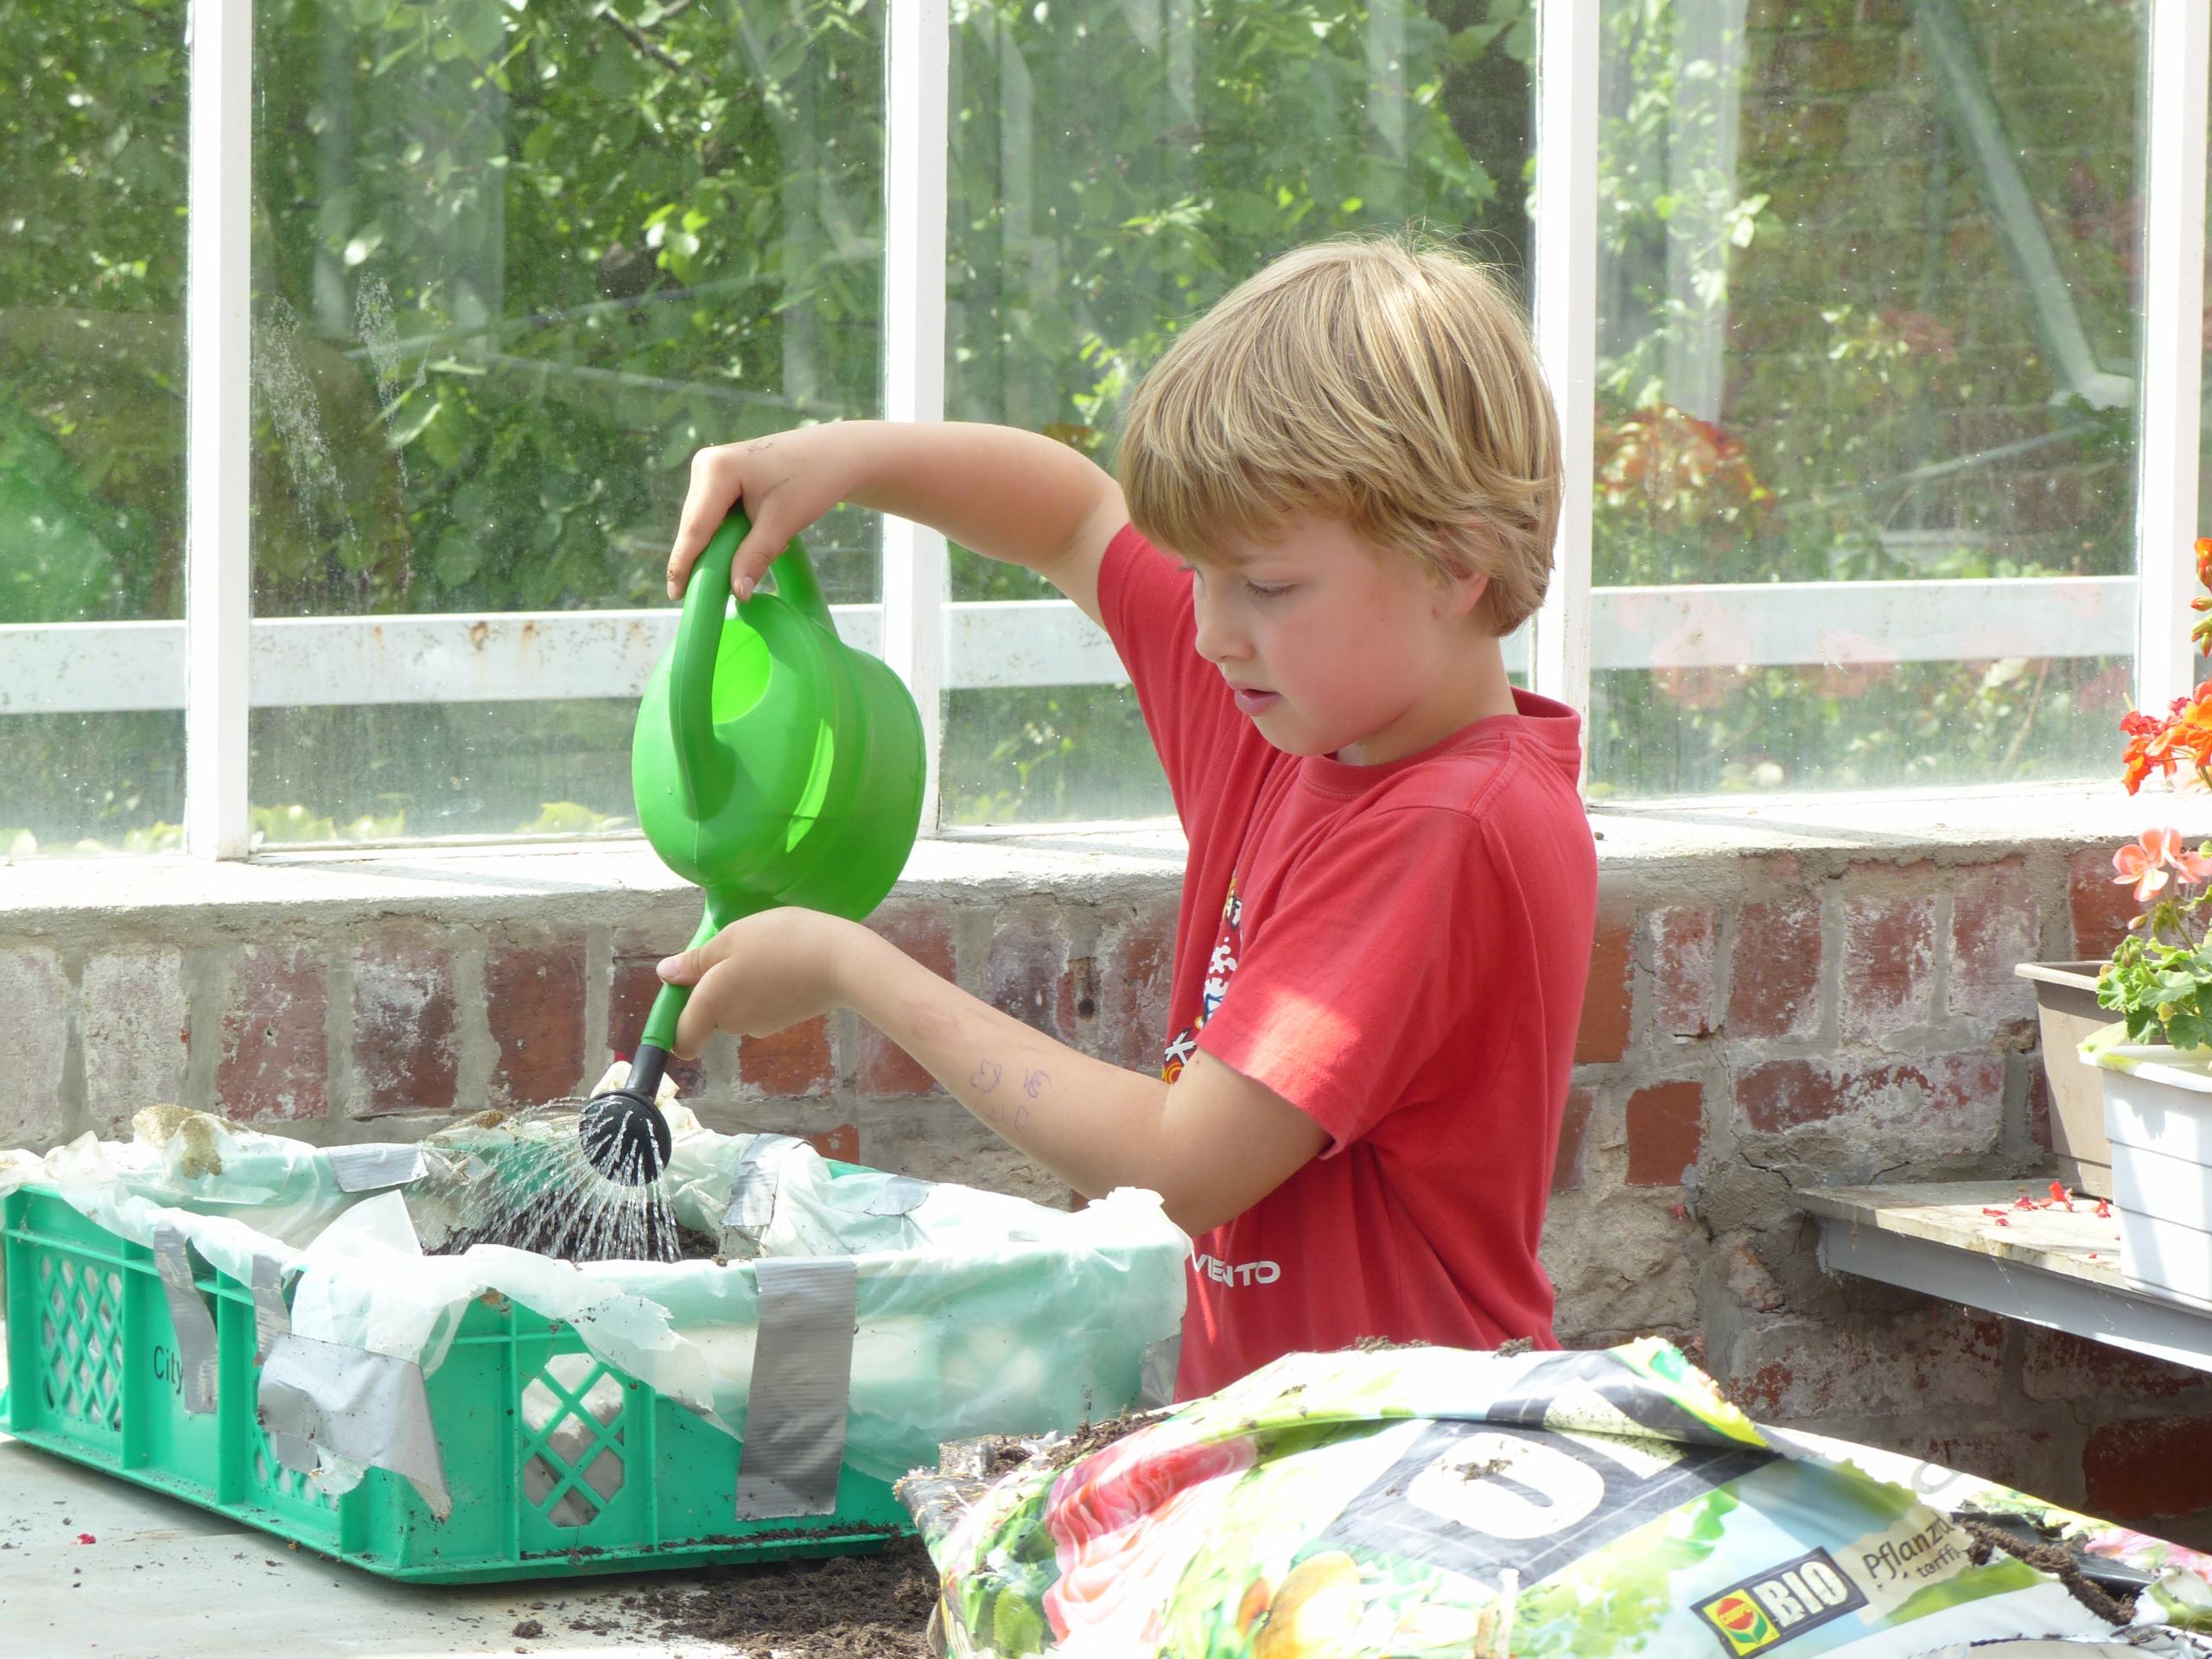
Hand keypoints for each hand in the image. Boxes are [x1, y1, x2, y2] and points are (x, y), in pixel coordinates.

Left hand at [656, 908, 860, 1058]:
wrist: (843, 962)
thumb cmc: (782, 942)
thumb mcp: (732, 938)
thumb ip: (696, 961)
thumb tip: (666, 975)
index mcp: (712, 1004)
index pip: (681, 1037)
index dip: (671, 1023)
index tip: (681, 992)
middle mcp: (732, 1023)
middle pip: (709, 1014)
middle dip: (712, 987)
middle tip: (733, 949)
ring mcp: (761, 1025)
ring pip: (735, 1007)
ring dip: (740, 984)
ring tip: (764, 950)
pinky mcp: (784, 1020)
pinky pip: (759, 1005)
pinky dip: (763, 987)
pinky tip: (783, 963)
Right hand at [667, 426, 859, 601]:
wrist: (837, 454)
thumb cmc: (813, 481)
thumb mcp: (783, 523)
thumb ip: (755, 557)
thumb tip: (737, 594)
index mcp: (717, 470)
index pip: (695, 527)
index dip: (684, 564)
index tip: (676, 596)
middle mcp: (707, 464)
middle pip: (696, 525)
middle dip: (704, 558)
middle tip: (709, 595)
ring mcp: (713, 468)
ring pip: (706, 522)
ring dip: (723, 546)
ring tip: (747, 560)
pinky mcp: (722, 475)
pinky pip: (718, 514)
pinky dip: (732, 533)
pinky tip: (757, 538)